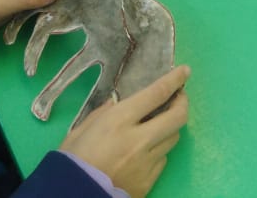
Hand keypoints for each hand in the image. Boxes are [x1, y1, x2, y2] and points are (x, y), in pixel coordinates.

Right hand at [60, 65, 190, 197]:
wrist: (72, 197)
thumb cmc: (71, 161)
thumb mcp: (80, 130)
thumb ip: (102, 113)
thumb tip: (117, 103)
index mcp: (119, 121)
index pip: (157, 94)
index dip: (174, 79)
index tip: (185, 71)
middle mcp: (139, 140)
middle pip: (177, 116)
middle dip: (182, 103)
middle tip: (179, 97)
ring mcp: (147, 162)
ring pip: (173, 138)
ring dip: (170, 127)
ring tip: (161, 123)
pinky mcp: (149, 181)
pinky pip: (162, 160)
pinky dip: (158, 151)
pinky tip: (147, 150)